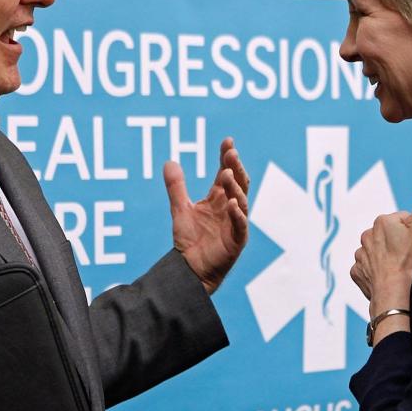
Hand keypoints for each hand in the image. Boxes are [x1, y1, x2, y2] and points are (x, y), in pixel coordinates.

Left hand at [164, 138, 249, 292]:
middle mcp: (230, 208)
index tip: (228, 141)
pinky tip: (233, 204)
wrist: (190, 269)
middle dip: (236, 167)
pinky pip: (240, 225)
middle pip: (238, 183)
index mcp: (219, 198)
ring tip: (227, 174)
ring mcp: (236, 223)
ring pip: (242, 201)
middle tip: (231, 153)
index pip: (226, 173)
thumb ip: (176, 187)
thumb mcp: (180, 209)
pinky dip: (238, 214)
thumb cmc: (190, 240)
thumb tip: (169, 161)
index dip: (227, 157)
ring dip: (235, 187)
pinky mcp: (237, 240)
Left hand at [351, 202, 411, 338]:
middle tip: (408, 258)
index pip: (403, 220)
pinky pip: (368, 268)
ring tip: (398, 269)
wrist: (394, 296)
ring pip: (377, 251)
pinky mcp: (357, 272)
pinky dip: (376, 272)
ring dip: (386, 257)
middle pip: (388, 235)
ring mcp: (360, 255)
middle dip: (397, 243)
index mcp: (383, 221)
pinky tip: (386, 278)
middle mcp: (367, 235)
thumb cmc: (410, 263)